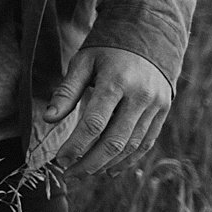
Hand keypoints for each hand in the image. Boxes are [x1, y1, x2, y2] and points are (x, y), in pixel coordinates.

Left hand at [45, 46, 171, 177]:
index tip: (60, 160)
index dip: (77, 145)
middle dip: (90, 163)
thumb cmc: (107, 50)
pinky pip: (145, 143)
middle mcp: (140, 96)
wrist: (149, 37)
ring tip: (84, 173)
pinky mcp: (163, 112)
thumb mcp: (83, 62)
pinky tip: (110, 170)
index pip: (95, 123)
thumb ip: (67, 91)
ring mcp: (155, 106)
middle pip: (115, 141)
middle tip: (69, 175)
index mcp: (116, 81)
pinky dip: (128, 160)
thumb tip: (49, 119)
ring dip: (107, 165)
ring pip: (131, 146)